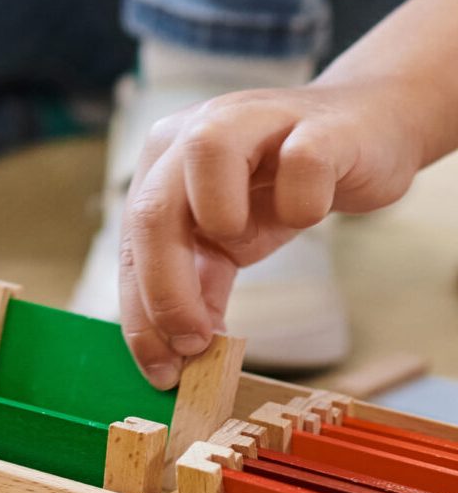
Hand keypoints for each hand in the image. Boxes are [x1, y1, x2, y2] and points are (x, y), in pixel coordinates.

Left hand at [119, 78, 422, 388]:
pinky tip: (308, 213)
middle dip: (166, 291)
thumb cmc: (281, 189)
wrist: (360, 134)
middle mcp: (196, 134)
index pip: (133, 247)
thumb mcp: (228, 244)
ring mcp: (256, 120)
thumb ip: (199, 287)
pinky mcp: (319, 127)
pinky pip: (302, 163)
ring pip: (208, 150)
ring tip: (241, 246)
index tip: (163, 372)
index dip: (141, 316)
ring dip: (219, 218)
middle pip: (153, 209)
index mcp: (164, 167)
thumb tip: (179, 357)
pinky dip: (303, 204)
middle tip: (195, 344)